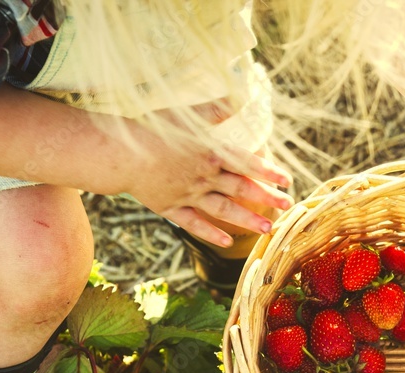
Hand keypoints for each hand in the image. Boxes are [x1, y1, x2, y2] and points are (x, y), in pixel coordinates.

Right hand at [125, 106, 292, 247]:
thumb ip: (213, 109)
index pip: (247, 163)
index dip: (269, 172)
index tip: (287, 180)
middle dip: (266, 198)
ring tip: (267, 229)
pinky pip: (195, 224)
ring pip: (223, 210)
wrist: (117, 153)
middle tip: (287, 205)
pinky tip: (228, 241)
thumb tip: (239, 99)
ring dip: (247, 220)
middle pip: (240, 189)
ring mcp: (187, 195)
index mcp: (209, 152)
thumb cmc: (149, 128)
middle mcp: (203, 176)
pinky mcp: (170, 208)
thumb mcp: (183, 114)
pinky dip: (212, 233)